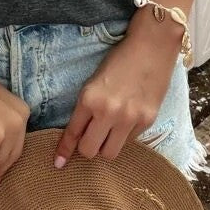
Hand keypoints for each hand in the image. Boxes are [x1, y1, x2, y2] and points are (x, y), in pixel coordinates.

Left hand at [53, 17, 183, 166]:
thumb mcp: (95, 80)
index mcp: (90, 98)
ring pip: (109, 153)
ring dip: (105, 147)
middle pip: (89, 150)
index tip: (58, 162)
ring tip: (107, 134)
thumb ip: (88, 106)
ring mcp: (129, 119)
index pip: (73, 132)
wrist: (151, 47)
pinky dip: (123, 136)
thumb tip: (81, 131)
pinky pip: (129, 142)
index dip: (64, 150)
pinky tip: (126, 121)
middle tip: (89, 140)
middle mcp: (108, 112)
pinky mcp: (147, 121)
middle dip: (86, 148)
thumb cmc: (120, 59)